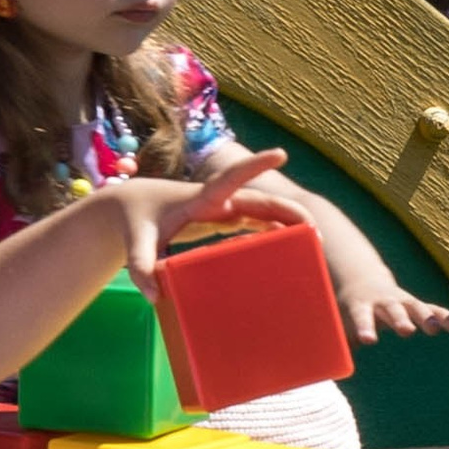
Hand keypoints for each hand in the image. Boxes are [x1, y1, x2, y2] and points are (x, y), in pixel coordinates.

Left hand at [108, 149, 306, 297]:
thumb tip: (152, 295)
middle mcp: (216, 201)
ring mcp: (222, 209)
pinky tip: (290, 242)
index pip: (231, 180)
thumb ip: (140, 266)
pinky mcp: (222, 218)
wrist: (132, 207)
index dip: (255, 166)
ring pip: (262, 210)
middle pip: (259, 201)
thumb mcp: (135, 242)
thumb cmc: (136, 221)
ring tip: (314, 240)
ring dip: (287, 221)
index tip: (281, 154)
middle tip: (315, 230)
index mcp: (200, 199)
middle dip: (288, 211)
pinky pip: (254, 222)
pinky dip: (273, 229)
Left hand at [334, 273, 448, 345]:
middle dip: (400, 320)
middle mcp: (383, 301)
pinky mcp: (415, 304)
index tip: (367, 340)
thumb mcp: (338, 322)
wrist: (361, 280)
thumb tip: (324, 370)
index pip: (361, 317)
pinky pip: (433, 310)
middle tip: (407, 331)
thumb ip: (335, 343)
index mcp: (361, 306)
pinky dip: (444, 317)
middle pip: (392, 310)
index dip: (364, 327)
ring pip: (415, 307)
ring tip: (436, 329)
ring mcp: (401, 301)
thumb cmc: (348, 310)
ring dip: (426, 318)